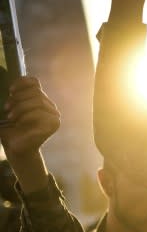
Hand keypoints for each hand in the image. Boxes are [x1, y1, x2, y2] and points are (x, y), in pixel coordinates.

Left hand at [0, 77, 59, 193]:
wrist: (16, 149)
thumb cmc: (12, 130)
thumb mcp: (11, 111)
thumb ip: (16, 98)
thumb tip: (13, 89)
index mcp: (39, 100)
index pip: (35, 82)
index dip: (22, 82)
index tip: (10, 90)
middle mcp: (49, 106)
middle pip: (36, 91)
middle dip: (18, 98)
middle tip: (7, 108)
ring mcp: (54, 115)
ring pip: (39, 101)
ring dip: (21, 108)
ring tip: (11, 117)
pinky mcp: (54, 124)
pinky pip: (41, 113)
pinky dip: (27, 117)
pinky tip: (19, 123)